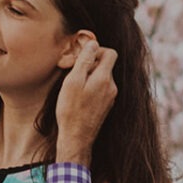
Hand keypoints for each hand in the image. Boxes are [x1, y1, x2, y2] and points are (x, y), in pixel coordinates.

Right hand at [55, 37, 116, 165]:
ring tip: (72, 86)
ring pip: (102, 77)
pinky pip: (101, 89)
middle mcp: (112, 87)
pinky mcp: (106, 106)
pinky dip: (90, 87)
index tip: (82, 58)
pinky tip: (77, 96)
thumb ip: (84, 61)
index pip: (110, 53)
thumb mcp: (73, 82)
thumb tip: (93, 44)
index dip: (96, 51)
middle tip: (71, 70)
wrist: (77, 138)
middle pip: (105, 65)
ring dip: (88, 76)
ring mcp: (110, 97)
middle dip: (89, 64)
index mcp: (104, 78)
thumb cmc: (71, 110)